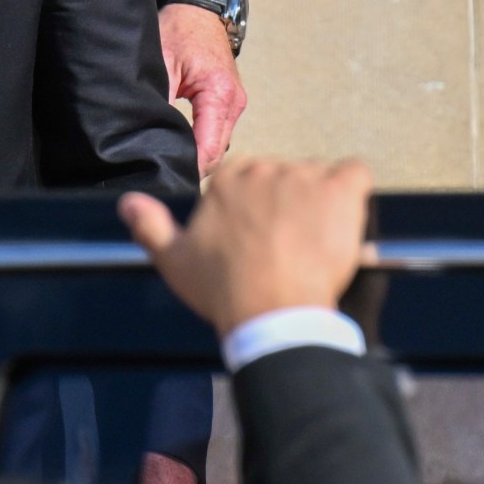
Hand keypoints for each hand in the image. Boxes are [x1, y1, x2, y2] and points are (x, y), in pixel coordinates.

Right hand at [118, 156, 372, 337]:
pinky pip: (356, 174)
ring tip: (317, 247)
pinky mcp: (339, 191)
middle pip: (287, 179)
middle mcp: (265, 169)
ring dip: (322, 207)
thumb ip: (150, 226)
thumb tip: (127, 203)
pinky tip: (347, 220)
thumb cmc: (225, 291)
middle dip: (292, 208)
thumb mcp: (175, 261)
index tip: (261, 240)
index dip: (259, 211)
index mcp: (228, 181)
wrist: (272, 314)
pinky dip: (355, 193)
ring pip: (321, 181)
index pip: (252, 181)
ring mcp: (304, 177)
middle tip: (291, 248)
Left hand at [159, 3, 245, 175]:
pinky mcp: (229, 104)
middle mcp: (234, 102)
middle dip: (191, 170)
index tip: (162, 178)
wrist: (198, 10)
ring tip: (167, 168)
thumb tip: (151, 140)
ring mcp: (235, 105)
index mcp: (220, 93)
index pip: (208, 150)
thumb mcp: (161, 65)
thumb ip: (160, 103)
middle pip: (216, 155)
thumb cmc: (178, 30)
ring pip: (218, 148)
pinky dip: (200, 147)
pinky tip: (179, 152)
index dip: (186, 169)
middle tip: (159, 178)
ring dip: (197, 160)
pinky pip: (216, 136)